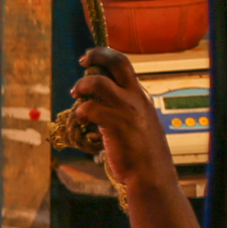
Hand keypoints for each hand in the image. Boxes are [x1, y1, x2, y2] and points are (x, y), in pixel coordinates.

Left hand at [70, 47, 174, 189]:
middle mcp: (135, 97)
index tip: (89, 59)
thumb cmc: (140, 151)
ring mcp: (127, 109)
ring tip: (76, 95)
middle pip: (118, 62)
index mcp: (139, 95)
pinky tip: (81, 121)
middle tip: (83, 60)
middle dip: (97, 55)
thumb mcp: (136, 122)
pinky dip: (80, 112)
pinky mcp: (116, 124)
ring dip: (82, 85)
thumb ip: (122, 108)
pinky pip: (90, 108)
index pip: (123, 64)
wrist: (151, 172)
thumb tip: (98, 101)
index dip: (105, 56)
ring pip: (98, 83)